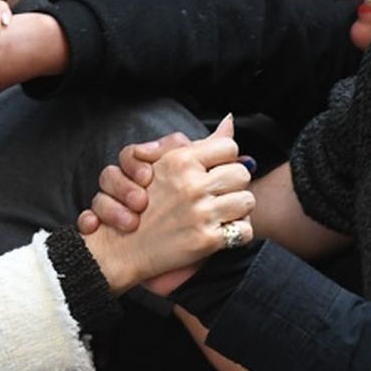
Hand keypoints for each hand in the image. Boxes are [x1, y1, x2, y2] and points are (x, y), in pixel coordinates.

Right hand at [83, 117, 255, 292]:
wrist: (123, 250)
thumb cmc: (142, 208)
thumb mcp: (165, 166)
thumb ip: (199, 145)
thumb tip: (230, 121)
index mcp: (180, 161)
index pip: (228, 147)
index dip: (225, 160)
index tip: (216, 172)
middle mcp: (192, 185)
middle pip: (242, 173)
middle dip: (234, 184)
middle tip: (219, 195)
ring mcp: (200, 213)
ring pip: (248, 201)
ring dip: (237, 209)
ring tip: (221, 214)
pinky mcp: (206, 240)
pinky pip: (244, 231)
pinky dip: (236, 234)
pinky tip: (221, 233)